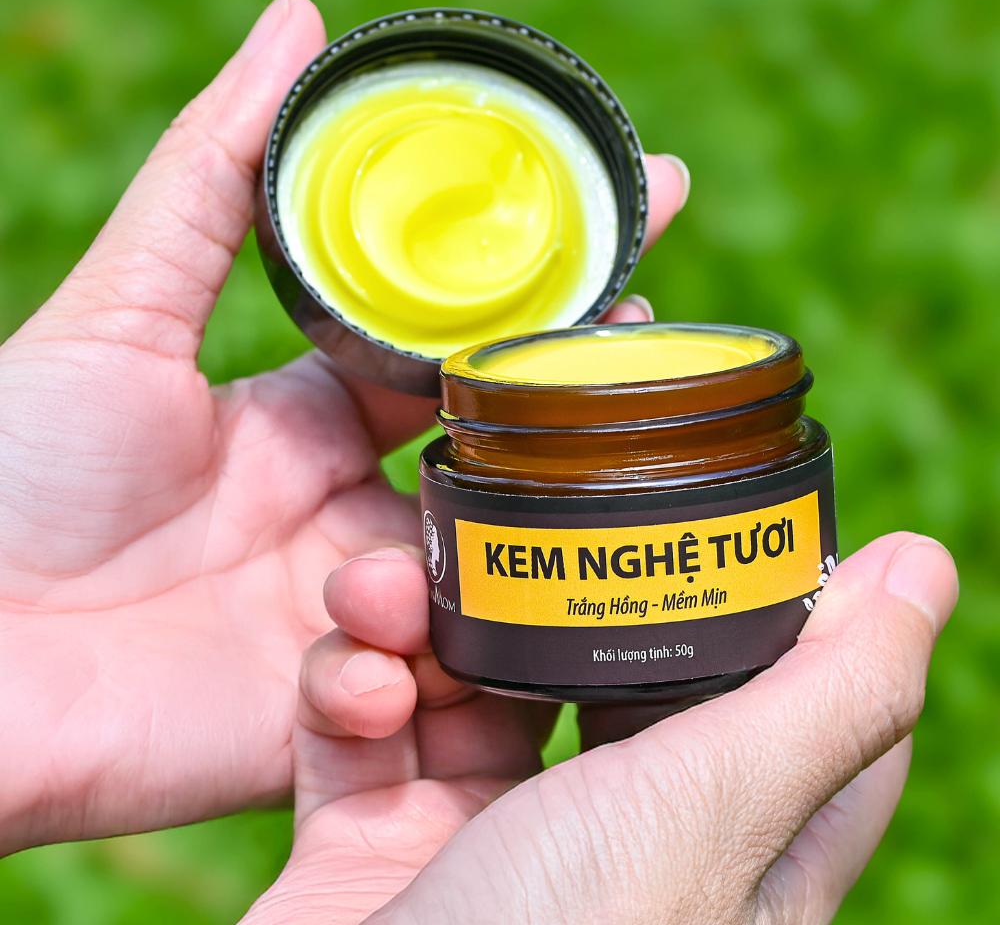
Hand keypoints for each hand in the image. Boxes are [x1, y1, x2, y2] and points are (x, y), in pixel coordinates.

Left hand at [0, 0, 688, 852]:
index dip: (542, 291)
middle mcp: (351, 512)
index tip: (641, 210)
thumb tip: (302, 19)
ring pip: (487, 587)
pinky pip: (439, 707)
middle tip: (649, 354)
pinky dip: (436, 687)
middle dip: (577, 416)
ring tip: (458, 549)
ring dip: (504, 564)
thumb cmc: (12, 473)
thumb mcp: (120, 309)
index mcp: (315, 420)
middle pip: (497, 467)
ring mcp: (355, 616)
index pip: (456, 349)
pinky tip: (390, 669)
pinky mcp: (342, 715)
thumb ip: (217, 174)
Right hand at [243, 533, 956, 923]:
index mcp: (716, 838)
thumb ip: (826, 693)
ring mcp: (481, 835)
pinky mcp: (371, 835)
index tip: (738, 500)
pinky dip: (345, 682)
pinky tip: (353, 680)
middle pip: (596, 658)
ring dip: (415, 613)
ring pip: (462, 671)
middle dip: (542, 581)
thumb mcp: (713, 813)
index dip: (770, 594)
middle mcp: (606, 835)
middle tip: (516, 508)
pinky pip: (361, 720)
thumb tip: (925, 564)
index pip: (783, 692)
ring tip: (383, 589)